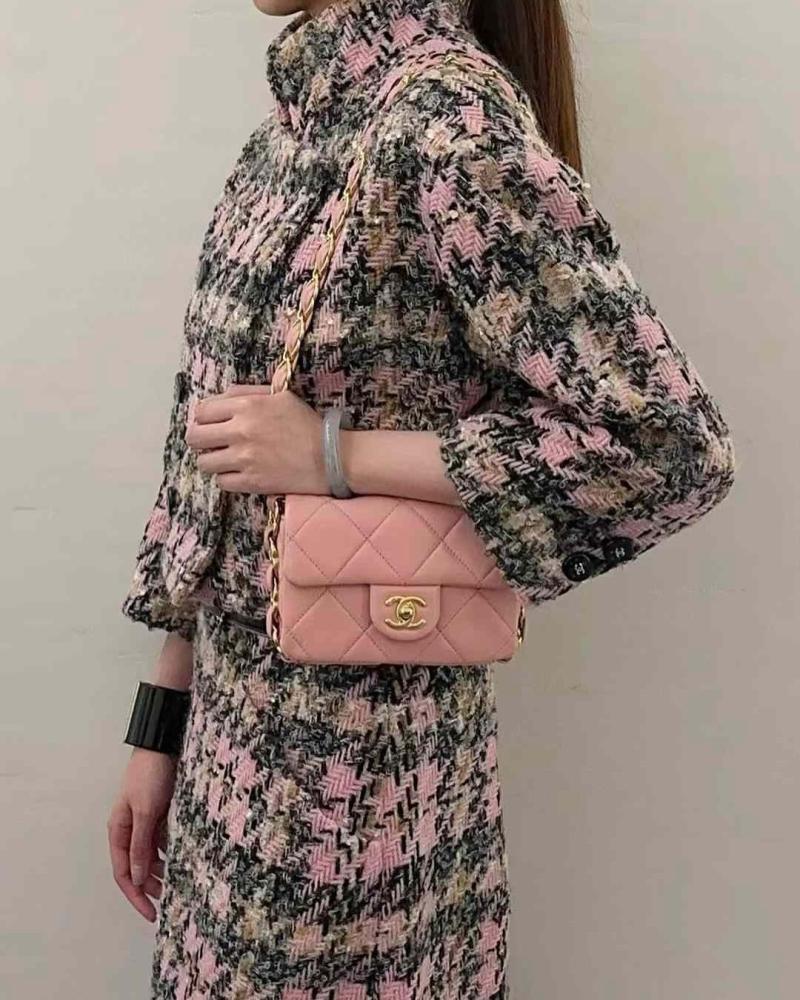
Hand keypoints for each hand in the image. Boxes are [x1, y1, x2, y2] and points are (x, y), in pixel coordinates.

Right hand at [107, 749, 176, 922]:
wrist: (163, 745)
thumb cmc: (151, 775)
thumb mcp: (144, 811)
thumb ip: (141, 844)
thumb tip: (138, 879)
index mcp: (118, 830)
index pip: (124, 873)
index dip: (136, 896)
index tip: (151, 914)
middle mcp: (129, 828)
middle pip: (136, 867)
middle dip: (149, 887)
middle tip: (169, 902)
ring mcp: (145, 821)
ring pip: (151, 855)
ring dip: (161, 871)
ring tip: (178, 883)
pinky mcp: (160, 813)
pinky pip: (162, 840)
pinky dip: (169, 852)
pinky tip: (181, 859)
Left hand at [185, 385, 327, 494]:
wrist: (330, 457)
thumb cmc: (306, 424)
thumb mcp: (280, 396)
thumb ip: (246, 393)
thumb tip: (219, 397)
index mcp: (246, 406)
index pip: (201, 411)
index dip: (202, 418)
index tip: (210, 423)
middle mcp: (240, 431)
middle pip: (195, 437)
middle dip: (200, 439)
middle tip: (212, 443)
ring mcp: (244, 459)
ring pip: (204, 463)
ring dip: (212, 460)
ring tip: (226, 459)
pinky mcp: (251, 482)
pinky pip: (221, 482)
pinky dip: (227, 478)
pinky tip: (239, 473)